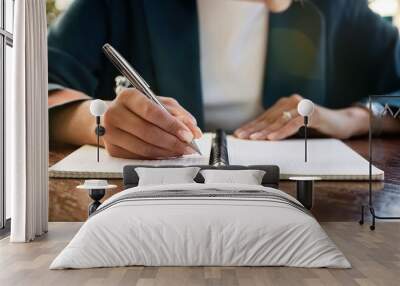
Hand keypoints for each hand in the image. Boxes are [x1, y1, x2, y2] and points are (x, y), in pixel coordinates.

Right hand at [103, 88, 201, 158]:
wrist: (116, 116)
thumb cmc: (140, 108)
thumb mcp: (160, 103)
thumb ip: (178, 114)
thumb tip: (194, 130)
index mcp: (127, 96)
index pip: (151, 112)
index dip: (172, 125)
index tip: (188, 135)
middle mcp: (114, 113)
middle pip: (147, 132)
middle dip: (172, 142)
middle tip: (188, 147)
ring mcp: (111, 133)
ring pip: (144, 147)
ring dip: (166, 152)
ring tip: (181, 152)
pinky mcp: (112, 149)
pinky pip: (138, 157)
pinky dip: (156, 158)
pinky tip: (167, 155)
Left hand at [234, 94, 369, 139]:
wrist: (341, 122)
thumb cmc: (315, 126)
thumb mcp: (293, 127)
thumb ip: (278, 128)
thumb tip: (258, 137)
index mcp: (285, 104)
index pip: (264, 116)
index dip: (251, 125)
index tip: (239, 133)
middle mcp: (291, 101)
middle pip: (269, 117)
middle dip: (254, 128)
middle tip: (241, 136)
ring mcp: (301, 105)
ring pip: (279, 119)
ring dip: (265, 130)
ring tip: (254, 138)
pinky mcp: (312, 112)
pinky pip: (294, 123)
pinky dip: (282, 131)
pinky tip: (273, 137)